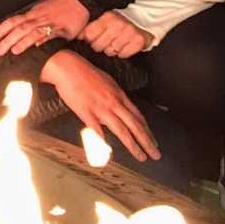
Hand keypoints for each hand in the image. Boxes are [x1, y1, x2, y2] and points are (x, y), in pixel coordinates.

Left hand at [0, 0, 89, 55]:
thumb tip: (21, 37)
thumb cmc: (58, 7)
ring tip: (14, 51)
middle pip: (19, 28)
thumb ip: (31, 24)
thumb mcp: (41, 12)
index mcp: (32, 13)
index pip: (12, 21)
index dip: (0, 30)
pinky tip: (38, 47)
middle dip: (7, 39)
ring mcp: (49, 22)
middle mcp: (38, 17)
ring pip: (33, 31)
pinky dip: (44, 39)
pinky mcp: (62, 28)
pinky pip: (51, 33)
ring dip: (23, 41)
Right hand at [42, 50, 159, 162]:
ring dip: (133, 146)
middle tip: (156, 154)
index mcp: (119, 95)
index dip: (147, 131)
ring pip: (122, 130)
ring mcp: (101, 108)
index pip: (138, 116)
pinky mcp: (86, 112)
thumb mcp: (107, 81)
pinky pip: (98, 130)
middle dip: (147, 142)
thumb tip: (119, 106)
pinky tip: (109, 151)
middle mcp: (114, 103)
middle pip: (135, 126)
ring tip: (141, 156)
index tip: (153, 141)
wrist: (68, 67)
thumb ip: (114, 95)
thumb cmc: (85, 72)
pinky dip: (104, 142)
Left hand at [79, 11, 152, 58]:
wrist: (144, 20)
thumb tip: (77, 36)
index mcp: (107, 17)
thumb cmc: (120, 22)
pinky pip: (123, 55)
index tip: (93, 39)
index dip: (89, 39)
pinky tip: (124, 46)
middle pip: (98, 45)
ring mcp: (129, 32)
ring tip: (116, 43)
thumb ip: (91, 27)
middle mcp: (118, 24)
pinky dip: (123, 53)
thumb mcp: (105, 20)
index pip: (89, 34)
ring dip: (112, 50)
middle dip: (100, 46)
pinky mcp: (138, 41)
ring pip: (110, 52)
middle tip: (106, 41)